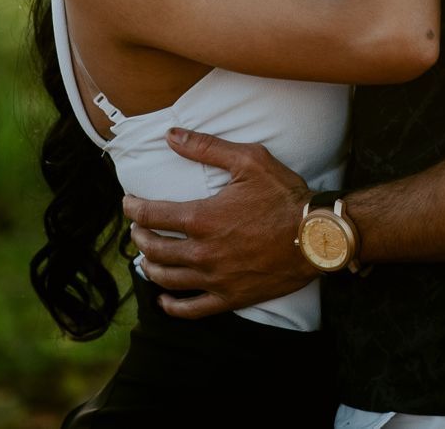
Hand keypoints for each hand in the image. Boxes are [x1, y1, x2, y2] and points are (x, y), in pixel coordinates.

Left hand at [120, 127, 317, 319]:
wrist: (317, 236)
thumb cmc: (284, 196)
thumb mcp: (248, 160)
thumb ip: (206, 147)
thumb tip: (171, 135)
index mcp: (202, 217)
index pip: (151, 214)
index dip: (132, 208)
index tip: (128, 203)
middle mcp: (202, 251)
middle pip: (154, 248)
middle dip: (139, 236)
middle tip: (137, 228)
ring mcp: (215, 278)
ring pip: (167, 278)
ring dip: (149, 266)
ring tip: (147, 256)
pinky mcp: (230, 297)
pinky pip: (192, 309)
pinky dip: (172, 306)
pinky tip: (164, 300)